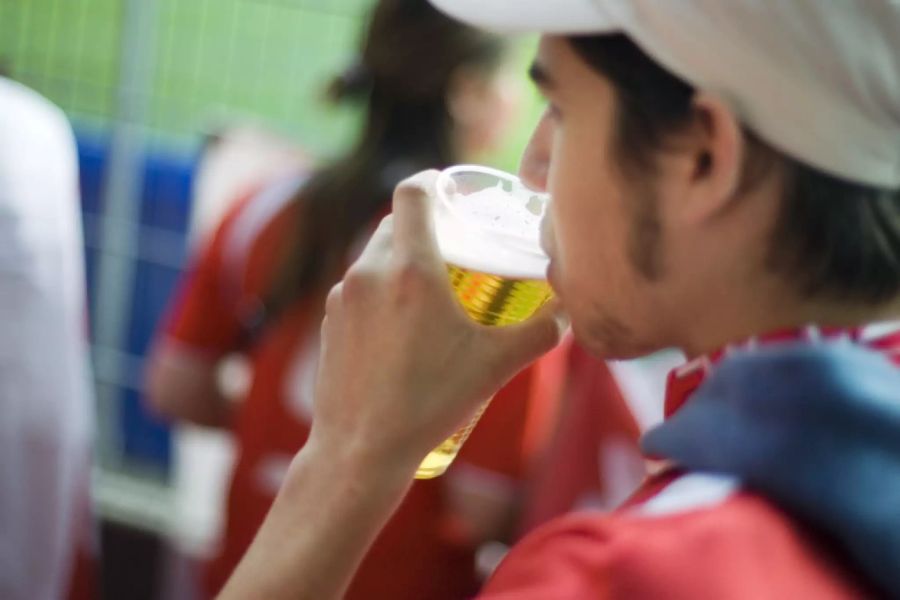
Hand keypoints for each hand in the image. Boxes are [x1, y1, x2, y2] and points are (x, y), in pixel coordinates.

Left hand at [308, 170, 566, 475]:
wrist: (361, 450)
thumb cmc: (429, 404)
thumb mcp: (495, 366)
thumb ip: (539, 333)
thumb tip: (568, 314)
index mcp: (411, 270)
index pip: (412, 193)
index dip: (431, 179)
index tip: (449, 187)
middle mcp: (370, 273)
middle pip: (395, 222)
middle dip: (424, 225)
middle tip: (453, 245)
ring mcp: (343, 297)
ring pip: (373, 255)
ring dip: (400, 259)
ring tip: (429, 289)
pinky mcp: (329, 322)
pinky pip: (358, 287)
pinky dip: (379, 290)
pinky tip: (399, 326)